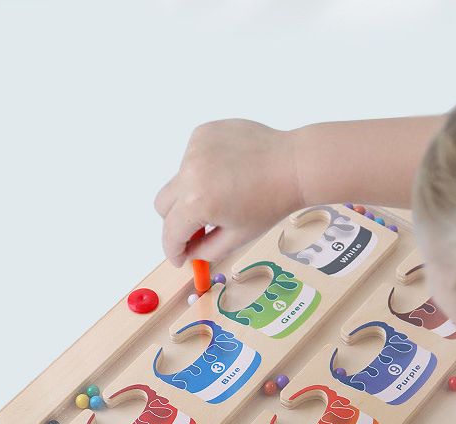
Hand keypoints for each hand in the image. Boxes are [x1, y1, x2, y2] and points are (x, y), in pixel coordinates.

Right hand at [154, 119, 301, 265]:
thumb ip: (206, 250)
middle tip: (198, 230)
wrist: (293, 166)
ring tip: (225, 194)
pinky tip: (228, 173)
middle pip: (163, 204)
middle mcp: (189, 172)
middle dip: (176, 221)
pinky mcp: (202, 133)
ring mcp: (194, 149)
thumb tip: (189, 254)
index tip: (178, 257)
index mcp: (197, 202)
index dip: (173, 250)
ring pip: (178, 181)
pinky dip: (202, 170)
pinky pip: (190, 159)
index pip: (170, 231)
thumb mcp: (238, 237)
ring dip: (192, 193)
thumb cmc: (271, 202)